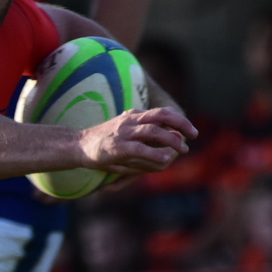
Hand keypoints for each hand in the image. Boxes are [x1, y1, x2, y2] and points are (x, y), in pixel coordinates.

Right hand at [77, 107, 194, 175]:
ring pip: (153, 131)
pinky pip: (139, 149)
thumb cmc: (103, 145)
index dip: (178, 119)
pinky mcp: (117, 147)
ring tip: (182, 150)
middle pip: (161, 115)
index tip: (190, 131)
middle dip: (181, 123)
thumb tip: (169, 152)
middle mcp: (130, 120)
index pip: (161, 112)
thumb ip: (146, 142)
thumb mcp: (126, 137)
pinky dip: (154, 153)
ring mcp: (123, 133)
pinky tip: (165, 160)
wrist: (77, 146)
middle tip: (194, 135)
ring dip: (172, 140)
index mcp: (134, 116)